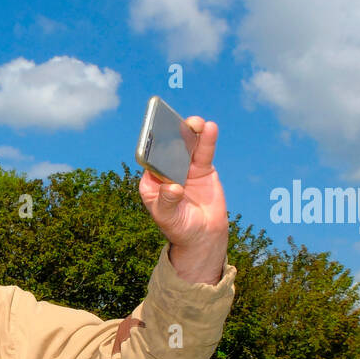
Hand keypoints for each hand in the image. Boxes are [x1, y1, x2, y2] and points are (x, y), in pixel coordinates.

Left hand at [138, 117, 227, 284]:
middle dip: (172, 135)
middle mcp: (167, 170)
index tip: (154, 133)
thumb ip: (167, 202)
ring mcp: (185, 167)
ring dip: (190, 132)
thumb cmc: (179, 228)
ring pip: (187, 146)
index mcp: (151, 181)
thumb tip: (172, 188)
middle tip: (176, 124)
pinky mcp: (202, 168)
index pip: (149, 160)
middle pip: (168, 148)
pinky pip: (203, 152)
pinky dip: (207, 140)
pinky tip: (210, 128)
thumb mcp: (168, 218)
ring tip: (195, 122)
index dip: (151, 146)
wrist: (202, 236)